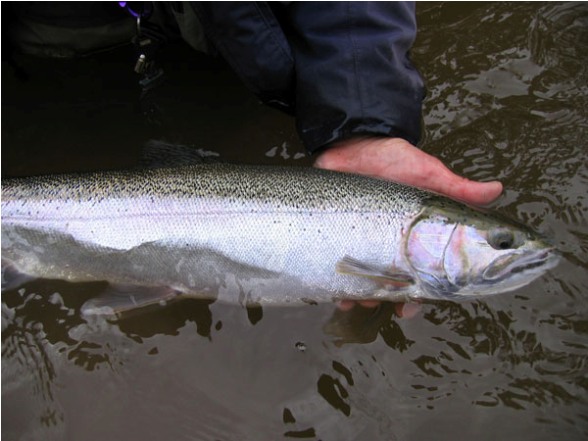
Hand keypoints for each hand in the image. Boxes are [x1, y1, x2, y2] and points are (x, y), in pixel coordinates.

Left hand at [315, 137, 502, 310]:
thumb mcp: (427, 173)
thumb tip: (497, 189)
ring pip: (362, 282)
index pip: (421, 275)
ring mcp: (362, 243)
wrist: (355, 145)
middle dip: (385, 299)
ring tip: (355, 299)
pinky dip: (333, 284)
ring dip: (359, 297)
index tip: (409, 308)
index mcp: (414, 238)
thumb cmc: (394, 160)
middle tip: (379, 302)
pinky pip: (334, 266)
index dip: (418, 295)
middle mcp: (388, 245)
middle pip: (390, 285)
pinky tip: (335, 294)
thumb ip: (457, 188)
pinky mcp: (338, 235)